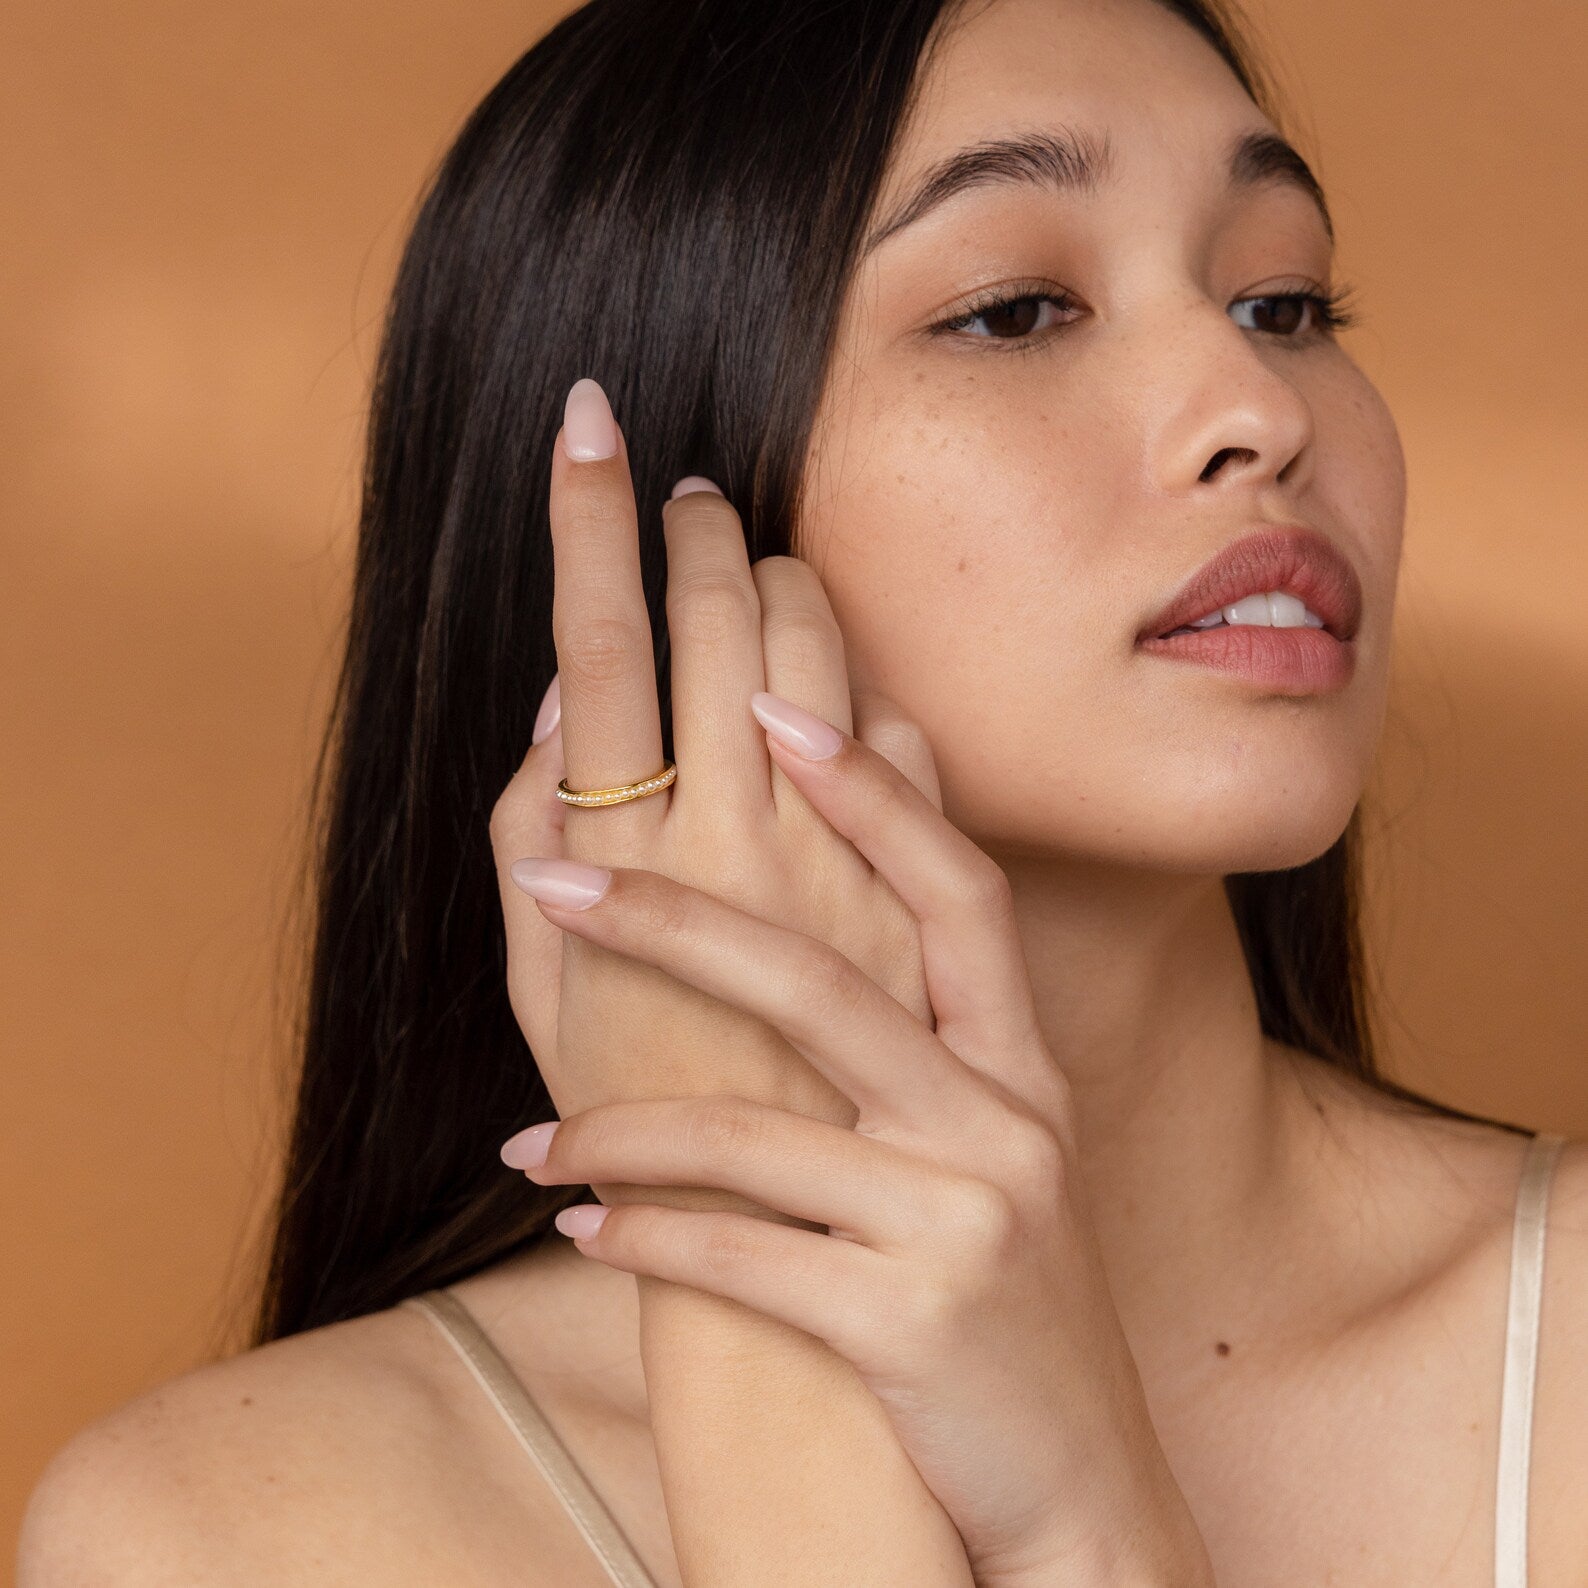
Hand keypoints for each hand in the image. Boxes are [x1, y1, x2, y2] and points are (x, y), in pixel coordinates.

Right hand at [487, 378, 934, 1158]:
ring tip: (753, 577)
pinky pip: (901, 734)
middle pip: (719, 610)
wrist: (779, 1233)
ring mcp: (840, 855)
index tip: (587, 414)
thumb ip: (532, 825)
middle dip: (699, 524)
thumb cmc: (629, 1103)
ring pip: (820, 644)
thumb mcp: (535, 980)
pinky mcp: (915, 887)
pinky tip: (831, 704)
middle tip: (688, 493)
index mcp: (622, 848)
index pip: (599, 631)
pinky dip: (860, 690)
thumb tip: (565, 695)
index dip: (587, 513)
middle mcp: (737, 832)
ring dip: (783, 582)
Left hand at [502, 694, 1213, 1584]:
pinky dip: (647, 1242)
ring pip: (755, 1134)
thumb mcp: (994, 1153)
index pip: (953, 888)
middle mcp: (1004, 1122)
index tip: (773, 703)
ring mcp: (965, 1221)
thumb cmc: (999, 1297)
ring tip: (527, 1143)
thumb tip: (837, 922)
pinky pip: (742, 1261)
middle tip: (557, 873)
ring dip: (619, 1132)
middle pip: (825, 982)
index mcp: (1017, 1066)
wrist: (1074, 1487)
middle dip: (676, 920)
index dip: (874, 790)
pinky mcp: (913, 1324)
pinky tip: (580, 1234)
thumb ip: (930, 1038)